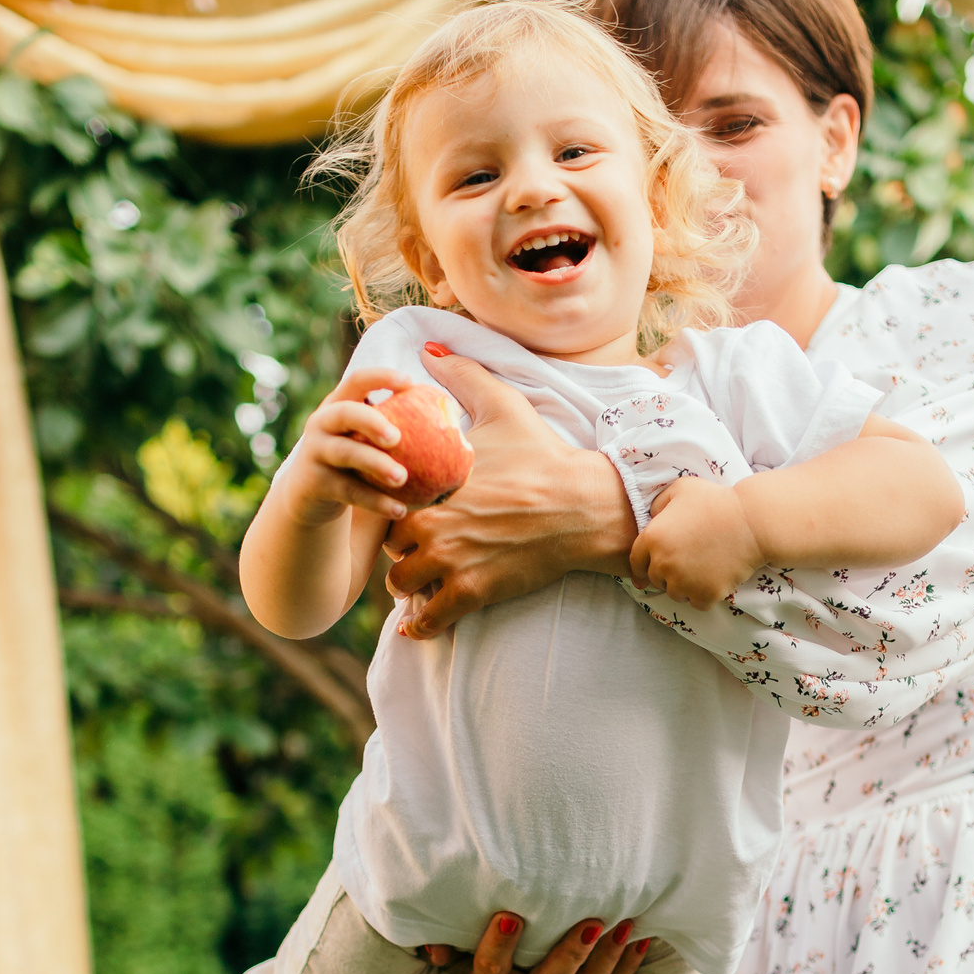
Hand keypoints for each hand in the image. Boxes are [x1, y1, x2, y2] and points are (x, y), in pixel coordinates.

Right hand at [274, 367, 417, 530]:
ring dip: (375, 464)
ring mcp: (315, 452)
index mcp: (340, 404)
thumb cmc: (356, 461)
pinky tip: (401, 510)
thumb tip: (456, 421)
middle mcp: (323, 422)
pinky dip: (376, 501)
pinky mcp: (313, 483)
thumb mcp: (367, 439)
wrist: (310, 495)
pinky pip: (349, 491)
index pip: (357, 381)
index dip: (381, 377)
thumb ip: (397, 426)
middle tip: (398, 437)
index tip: (410, 383)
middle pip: (345, 413)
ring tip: (402, 477)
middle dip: (372, 421)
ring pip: (346, 453)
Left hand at [379, 347, 636, 637]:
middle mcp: (435, 524)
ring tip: (422, 583)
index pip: (388, 499)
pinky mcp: (473, 593)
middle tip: (416, 550)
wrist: (585, 506)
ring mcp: (452, 561)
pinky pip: (429, 619)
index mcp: (435, 482)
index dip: (395, 507)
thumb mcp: (504, 406)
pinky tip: (421, 623)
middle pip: (390, 547)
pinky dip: (421, 624)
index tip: (410, 511)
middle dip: (400, 550)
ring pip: (402, 584)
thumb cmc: (544, 456)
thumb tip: (431, 349)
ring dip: (409, 586)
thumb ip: (463, 375)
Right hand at [422, 911, 648, 973]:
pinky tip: (642, 938)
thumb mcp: (456, 939)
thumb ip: (443, 938)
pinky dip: (627, 964)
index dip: (498, 948)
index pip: (489, 972)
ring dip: (607, 957)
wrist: (509, 961)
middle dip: (570, 954)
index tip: (509, 917)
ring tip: (625, 924)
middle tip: (591, 921)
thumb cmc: (476, 936)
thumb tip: (431, 945)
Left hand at [630, 477, 759, 609]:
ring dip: (685, 587)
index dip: (642, 568)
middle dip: (667, 575)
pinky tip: (715, 579)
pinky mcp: (705, 595)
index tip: (646, 574)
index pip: (636, 563)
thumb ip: (659, 503)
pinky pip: (698, 603)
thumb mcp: (681, 488)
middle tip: (688, 562)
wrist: (751, 521)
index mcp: (652, 539)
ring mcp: (684, 583)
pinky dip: (705, 596)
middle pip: (657, 580)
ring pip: (676, 594)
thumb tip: (651, 518)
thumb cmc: (717, 500)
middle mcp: (663, 564)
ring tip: (703, 570)